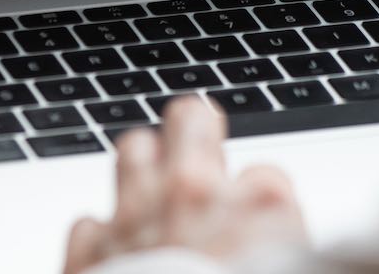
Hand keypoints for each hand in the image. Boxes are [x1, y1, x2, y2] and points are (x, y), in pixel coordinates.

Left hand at [65, 97, 305, 272]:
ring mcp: (138, 217)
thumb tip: (283, 259)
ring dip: (141, 167)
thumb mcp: (289, 271)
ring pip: (132, 150)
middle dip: (194, 131)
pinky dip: (99, 237)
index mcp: (262, 207)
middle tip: (197, 147)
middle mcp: (197, 197)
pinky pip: (88, 222)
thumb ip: (281, 251)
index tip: (259, 228)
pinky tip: (114, 254)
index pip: (267, 177)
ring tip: (150, 188)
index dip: (261, 205)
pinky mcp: (90, 252)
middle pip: (192, 121)